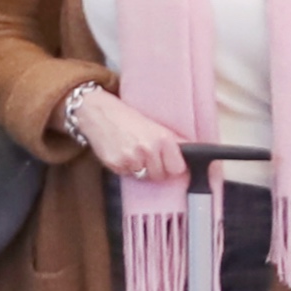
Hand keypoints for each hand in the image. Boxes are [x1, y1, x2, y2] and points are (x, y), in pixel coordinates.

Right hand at [64, 86, 189, 184]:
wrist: (98, 113)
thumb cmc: (127, 117)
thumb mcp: (154, 125)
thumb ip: (173, 141)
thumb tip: (192, 153)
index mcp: (162, 138)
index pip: (178, 169)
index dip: (174, 167)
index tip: (170, 163)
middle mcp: (148, 150)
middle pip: (161, 176)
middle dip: (156, 169)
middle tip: (148, 156)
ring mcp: (131, 159)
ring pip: (144, 177)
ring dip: (141, 169)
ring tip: (134, 153)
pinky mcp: (116, 165)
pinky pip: (127, 175)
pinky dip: (126, 168)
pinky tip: (122, 153)